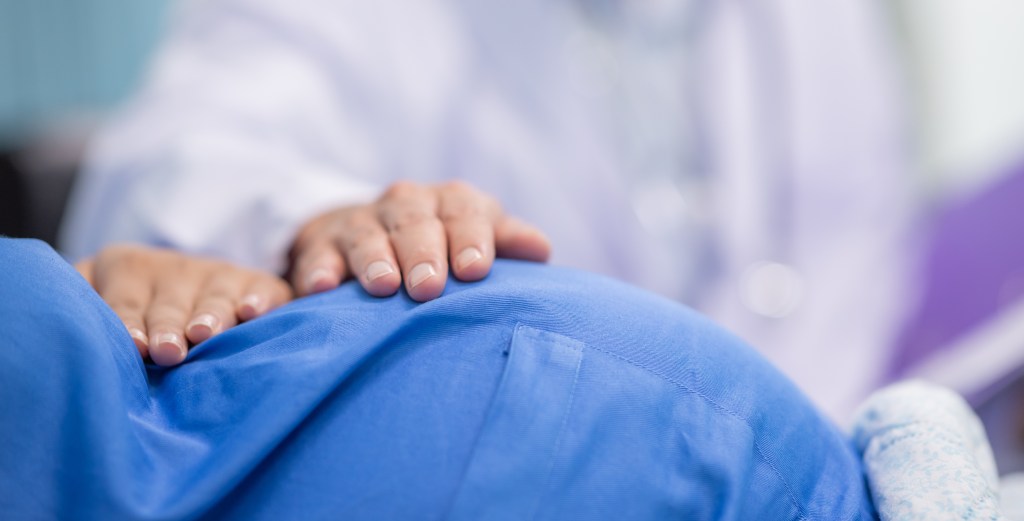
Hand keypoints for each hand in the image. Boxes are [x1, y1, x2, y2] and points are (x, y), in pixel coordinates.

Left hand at [76, 245, 291, 365]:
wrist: (186, 293)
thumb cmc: (132, 316)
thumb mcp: (99, 301)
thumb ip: (86, 314)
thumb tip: (67, 335)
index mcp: (126, 268)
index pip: (125, 302)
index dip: (128, 324)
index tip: (134, 346)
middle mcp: (174, 268)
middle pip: (169, 302)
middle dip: (168, 326)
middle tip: (168, 351)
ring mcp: (217, 273)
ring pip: (214, 295)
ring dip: (211, 314)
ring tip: (206, 334)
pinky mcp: (256, 283)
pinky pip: (262, 289)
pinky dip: (259, 299)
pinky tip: (253, 311)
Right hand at [288, 180, 550, 300]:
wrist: (368, 233)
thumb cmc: (440, 244)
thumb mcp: (474, 236)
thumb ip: (504, 241)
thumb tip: (540, 250)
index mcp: (449, 203)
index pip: (464, 212)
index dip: (470, 238)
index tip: (475, 270)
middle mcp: (406, 206)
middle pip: (415, 222)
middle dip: (423, 253)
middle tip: (430, 287)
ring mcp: (361, 224)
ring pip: (367, 235)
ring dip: (374, 259)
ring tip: (382, 285)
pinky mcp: (321, 246)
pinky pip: (319, 255)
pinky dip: (319, 270)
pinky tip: (322, 289)